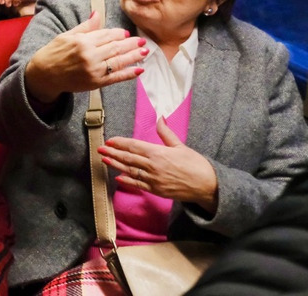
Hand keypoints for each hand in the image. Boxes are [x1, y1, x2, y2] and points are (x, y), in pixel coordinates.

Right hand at [24, 10, 147, 103]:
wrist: (44, 75)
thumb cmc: (53, 53)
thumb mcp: (66, 36)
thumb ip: (85, 27)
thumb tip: (97, 14)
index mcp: (82, 41)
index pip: (106, 35)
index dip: (118, 34)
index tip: (126, 33)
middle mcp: (89, 55)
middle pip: (115, 47)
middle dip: (130, 43)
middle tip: (142, 40)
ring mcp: (94, 70)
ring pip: (119, 61)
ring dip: (134, 56)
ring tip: (145, 51)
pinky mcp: (95, 83)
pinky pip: (116, 77)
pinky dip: (128, 74)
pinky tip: (139, 70)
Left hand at [101, 118, 218, 212]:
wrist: (207, 186)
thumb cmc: (196, 164)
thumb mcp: (180, 146)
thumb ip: (166, 133)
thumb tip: (160, 117)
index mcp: (158, 153)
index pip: (134, 146)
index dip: (120, 143)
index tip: (109, 141)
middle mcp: (153, 166)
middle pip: (128, 158)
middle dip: (113, 153)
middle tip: (100, 149)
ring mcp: (153, 179)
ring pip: (130, 171)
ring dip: (116, 165)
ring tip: (104, 160)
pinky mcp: (156, 190)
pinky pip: (138, 185)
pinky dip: (127, 181)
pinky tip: (118, 177)